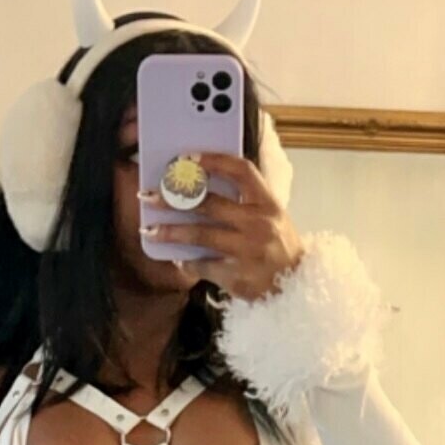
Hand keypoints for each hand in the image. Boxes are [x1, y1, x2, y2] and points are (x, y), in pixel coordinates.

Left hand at [140, 151, 304, 299]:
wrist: (294, 285)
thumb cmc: (278, 246)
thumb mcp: (272, 216)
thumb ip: (245, 201)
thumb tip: (201, 188)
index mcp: (268, 203)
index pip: (241, 171)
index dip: (214, 161)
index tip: (187, 158)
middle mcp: (258, 223)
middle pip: (210, 204)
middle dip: (175, 198)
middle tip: (150, 195)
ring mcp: (247, 250)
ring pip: (200, 235)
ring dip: (171, 232)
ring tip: (150, 230)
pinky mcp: (236, 275)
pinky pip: (203, 265)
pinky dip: (187, 262)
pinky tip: (178, 258)